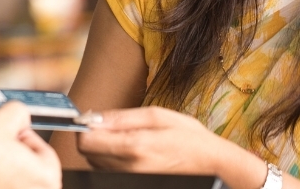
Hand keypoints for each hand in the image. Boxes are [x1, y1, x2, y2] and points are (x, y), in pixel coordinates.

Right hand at [0, 102, 60, 188]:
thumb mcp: (2, 119)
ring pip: (13, 175)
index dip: (23, 135)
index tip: (8, 132)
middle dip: (13, 151)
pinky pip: (0, 185)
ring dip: (1, 163)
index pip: (44, 150)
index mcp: (47, 178)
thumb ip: (21, 112)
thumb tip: (21, 117)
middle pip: (29, 165)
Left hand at [77, 107, 260, 182]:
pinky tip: (133, 154)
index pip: (86, 142)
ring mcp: (131, 180)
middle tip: (116, 129)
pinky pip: (111, 173)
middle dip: (96, 138)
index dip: (85, 128)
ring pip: (98, 164)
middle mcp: (129, 168)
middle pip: (88, 154)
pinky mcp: (134, 184)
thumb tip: (95, 117)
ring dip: (105, 151)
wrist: (214, 166)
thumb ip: (122, 117)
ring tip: (130, 141)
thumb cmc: (190, 139)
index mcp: (134, 147)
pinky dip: (115, 162)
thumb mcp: (159, 116)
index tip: (94, 121)